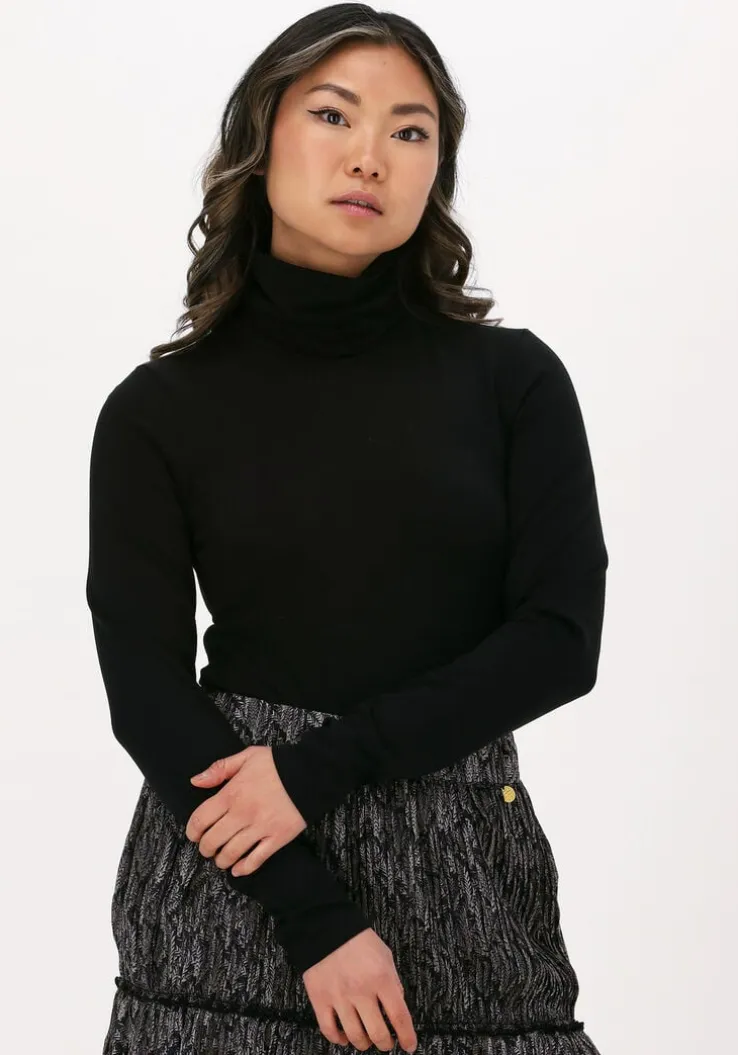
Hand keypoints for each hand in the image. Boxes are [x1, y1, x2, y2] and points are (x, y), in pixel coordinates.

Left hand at [185, 745, 306, 875]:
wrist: (311, 772)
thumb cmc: (277, 763)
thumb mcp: (247, 757)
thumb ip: (220, 769)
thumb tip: (195, 781)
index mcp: (232, 794)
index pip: (201, 819)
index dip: (192, 831)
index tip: (194, 834)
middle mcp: (243, 814)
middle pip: (213, 840)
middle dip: (205, 848)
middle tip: (207, 848)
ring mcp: (261, 828)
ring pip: (231, 853)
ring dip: (221, 860)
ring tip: (221, 858)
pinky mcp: (278, 838)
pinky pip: (257, 860)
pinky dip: (244, 868)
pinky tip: (238, 869)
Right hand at [303, 928, 417, 1052]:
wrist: (325, 927)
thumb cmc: (358, 939)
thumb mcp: (385, 955)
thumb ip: (393, 981)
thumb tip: (397, 1006)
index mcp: (381, 978)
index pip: (399, 1017)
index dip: (407, 1037)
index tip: (409, 1046)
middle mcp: (361, 991)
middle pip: (378, 1033)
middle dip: (385, 1044)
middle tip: (387, 1043)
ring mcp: (339, 997)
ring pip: (355, 1036)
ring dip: (364, 1043)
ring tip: (367, 1039)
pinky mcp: (320, 999)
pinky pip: (329, 1030)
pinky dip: (339, 1039)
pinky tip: (344, 1037)